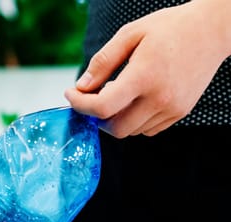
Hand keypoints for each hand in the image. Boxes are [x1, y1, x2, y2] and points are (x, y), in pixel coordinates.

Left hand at [65, 0, 230, 137]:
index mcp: (144, 76)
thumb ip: (103, 62)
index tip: (71, 95)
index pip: (103, 107)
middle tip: (92, 98)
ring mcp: (172, 109)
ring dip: (116, 119)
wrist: (211, 31)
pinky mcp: (179, 113)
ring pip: (131, 131)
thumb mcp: (130, 34)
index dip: (80, 105)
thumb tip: (81, 87)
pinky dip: (134, 121)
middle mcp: (160, 98)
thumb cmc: (169, 28)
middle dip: (97, 118)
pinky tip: (135, 100)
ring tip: (117, 93)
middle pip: (115, 128)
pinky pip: (147, 130)